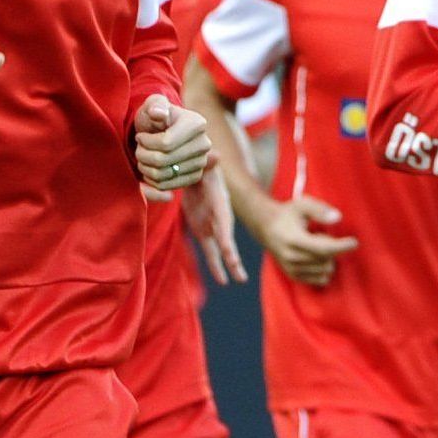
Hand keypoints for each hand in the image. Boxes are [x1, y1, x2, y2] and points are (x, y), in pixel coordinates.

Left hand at [131, 95, 209, 194]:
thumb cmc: (155, 117)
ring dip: (145, 167)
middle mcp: (204, 144)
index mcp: (197, 124)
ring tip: (143, 157)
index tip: (140, 137)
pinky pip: (166, 186)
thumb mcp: (153, 104)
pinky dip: (151, 180)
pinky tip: (149, 168)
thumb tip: (158, 113)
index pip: (165, 143)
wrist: (163, 132)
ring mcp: (201, 162)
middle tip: (139, 148)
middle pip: (162, 160)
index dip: (146, 142)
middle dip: (142, 155)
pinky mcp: (195, 177)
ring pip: (162, 175)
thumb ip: (155, 105)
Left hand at [184, 168, 246, 284]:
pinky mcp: (203, 232)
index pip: (224, 223)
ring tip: (235, 282)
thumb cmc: (200, 165)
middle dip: (233, 257)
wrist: (197, 173)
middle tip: (239, 275)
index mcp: (219, 203)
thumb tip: (214, 155)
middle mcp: (220, 218)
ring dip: (228, 266)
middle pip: (227, 240)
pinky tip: (222, 281)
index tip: (229, 252)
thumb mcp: (203, 163)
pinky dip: (215, 266)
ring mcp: (213, 227)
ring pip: (222, 251)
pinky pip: (210, 252)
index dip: (226, 237)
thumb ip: (207, 162)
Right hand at [249, 194, 357, 287]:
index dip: (342, 247)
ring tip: (316, 246)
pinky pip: (320, 280)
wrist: (265, 226)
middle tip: (322, 235)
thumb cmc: (287, 214)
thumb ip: (320, 210)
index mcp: (293, 239)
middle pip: (326, 260)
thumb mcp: (302, 204)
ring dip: (328, 259)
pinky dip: (324, 269)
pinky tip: (317, 257)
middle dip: (332, 248)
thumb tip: (338, 218)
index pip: (323, 248)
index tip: (354, 242)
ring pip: (325, 271)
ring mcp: (291, 268)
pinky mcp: (293, 275)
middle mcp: (291, 257)